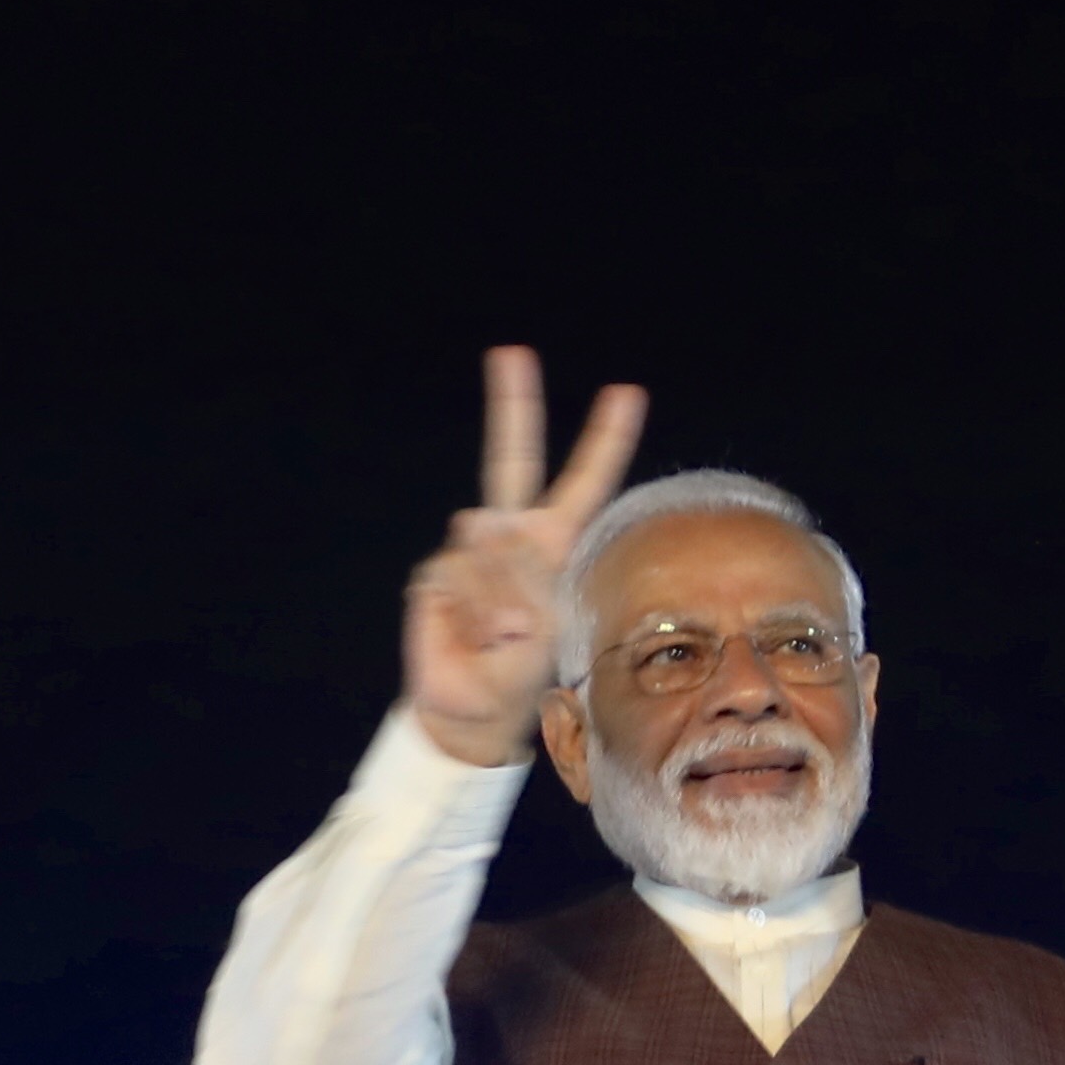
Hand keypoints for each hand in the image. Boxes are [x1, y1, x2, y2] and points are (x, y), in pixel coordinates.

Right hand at [399, 345, 644, 767]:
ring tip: (502, 638)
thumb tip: (480, 532)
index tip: (626, 394)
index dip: (603, 441)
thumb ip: (525, 582)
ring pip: (489, 548)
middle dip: (512, 404)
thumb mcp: (546, 633)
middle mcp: (512, 535)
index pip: (584, 484)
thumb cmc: (521, 674)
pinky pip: (458, 578)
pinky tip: (473, 637)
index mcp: (553, 544)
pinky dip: (472, 614)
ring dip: (501, 600)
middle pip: (511, 459)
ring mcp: (471, 549)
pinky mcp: (438, 572)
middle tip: (513, 353)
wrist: (471, 710)